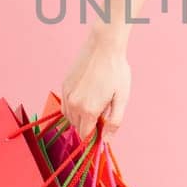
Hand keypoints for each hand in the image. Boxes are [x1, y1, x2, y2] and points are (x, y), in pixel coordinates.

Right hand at [61, 26, 131, 142]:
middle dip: (89, 125)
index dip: (94, 136)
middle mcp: (74, 104)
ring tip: (96, 101)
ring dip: (81, 116)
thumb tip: (106, 140)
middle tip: (103, 111)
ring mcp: (67, 94)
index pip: (85, 136)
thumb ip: (114, 122)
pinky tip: (87, 94)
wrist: (104, 46)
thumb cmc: (116, 71)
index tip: (102, 129)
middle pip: (77, 127)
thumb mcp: (121, 98)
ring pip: (70, 116)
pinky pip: (66, 104)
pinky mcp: (64, 85)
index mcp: (88, 110)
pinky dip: (74, 106)